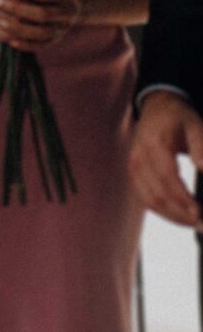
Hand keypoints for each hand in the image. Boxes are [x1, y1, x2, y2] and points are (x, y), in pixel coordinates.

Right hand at [131, 90, 202, 229]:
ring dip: (172, 216)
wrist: (156, 108)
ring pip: (149, 200)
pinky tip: (178, 215)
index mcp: (155, 144)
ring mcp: (134, 165)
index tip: (199, 212)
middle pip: (157, 194)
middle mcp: (139, 157)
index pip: (167, 178)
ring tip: (193, 223)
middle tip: (202, 223)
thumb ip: (202, 149)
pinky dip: (161, 210)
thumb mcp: (196, 127)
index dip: (183, 198)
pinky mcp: (133, 172)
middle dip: (180, 214)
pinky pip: (144, 198)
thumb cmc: (179, 118)